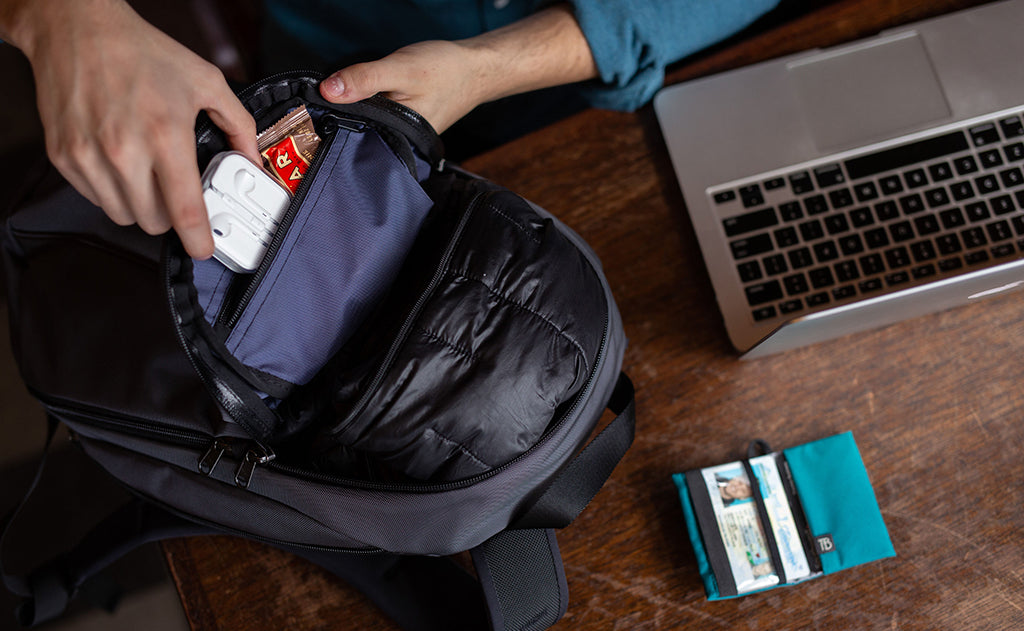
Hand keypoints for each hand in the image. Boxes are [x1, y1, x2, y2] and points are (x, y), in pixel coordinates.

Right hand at [4, 0, 257, 257]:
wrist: (77, 28)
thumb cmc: (142, 52)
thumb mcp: (206, 82)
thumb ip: (239, 125)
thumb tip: (252, 160)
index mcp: (165, 135)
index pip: (185, 211)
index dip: (198, 239)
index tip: (204, 248)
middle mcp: (124, 151)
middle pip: (154, 222)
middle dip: (170, 214)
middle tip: (176, 191)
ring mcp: (89, 156)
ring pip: (123, 216)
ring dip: (140, 205)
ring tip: (147, 173)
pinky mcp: (64, 156)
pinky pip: (95, 198)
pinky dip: (111, 190)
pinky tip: (120, 162)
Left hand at [319, 4, 596, 133]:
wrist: (475, 68)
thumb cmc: (444, 70)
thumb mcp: (400, 70)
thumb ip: (364, 80)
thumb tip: (327, 90)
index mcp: (401, 140)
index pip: (356, 144)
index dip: (332, 131)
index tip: (309, 119)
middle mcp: (402, 145)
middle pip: (359, 140)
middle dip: (339, 125)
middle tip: (318, 110)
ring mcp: (403, 137)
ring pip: (367, 131)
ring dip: (352, 117)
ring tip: (337, 105)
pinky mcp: (403, 126)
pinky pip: (376, 122)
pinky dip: (366, 112)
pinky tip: (361, 101)